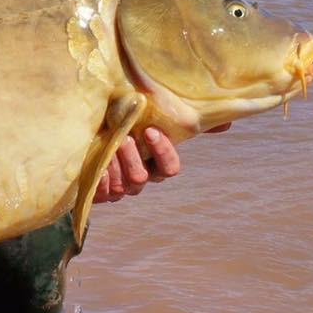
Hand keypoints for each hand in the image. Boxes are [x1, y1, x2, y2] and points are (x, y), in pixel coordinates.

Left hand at [93, 123, 230, 203]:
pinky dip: (102, 181)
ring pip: (124, 186)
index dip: (163, 152)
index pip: (169, 168)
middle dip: (134, 158)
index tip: (151, 131)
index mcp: (154, 164)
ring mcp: (120, 186)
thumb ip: (184, 120)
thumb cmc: (122, 126)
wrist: (87, 136)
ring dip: (116, 166)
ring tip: (108, 146)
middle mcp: (139, 178)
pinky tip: (98, 166)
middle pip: (143, 178)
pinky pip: (104, 194)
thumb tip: (226, 123)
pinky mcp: (99, 191)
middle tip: (124, 138)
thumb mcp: (148, 118)